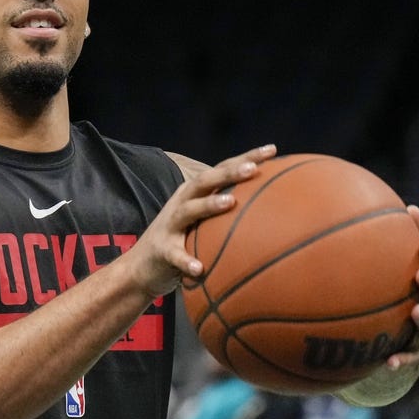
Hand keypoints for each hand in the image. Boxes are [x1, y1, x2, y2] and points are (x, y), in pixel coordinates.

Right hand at [128, 144, 276, 298]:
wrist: (142, 267)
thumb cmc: (184, 242)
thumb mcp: (205, 224)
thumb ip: (230, 215)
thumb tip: (276, 216)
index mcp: (195, 194)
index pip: (222, 169)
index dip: (245, 158)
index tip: (271, 150)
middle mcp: (182, 203)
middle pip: (205, 181)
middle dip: (229, 173)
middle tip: (253, 169)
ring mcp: (170, 225)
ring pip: (189, 210)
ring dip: (209, 205)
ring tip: (230, 202)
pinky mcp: (162, 250)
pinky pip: (175, 255)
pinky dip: (186, 261)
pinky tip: (199, 268)